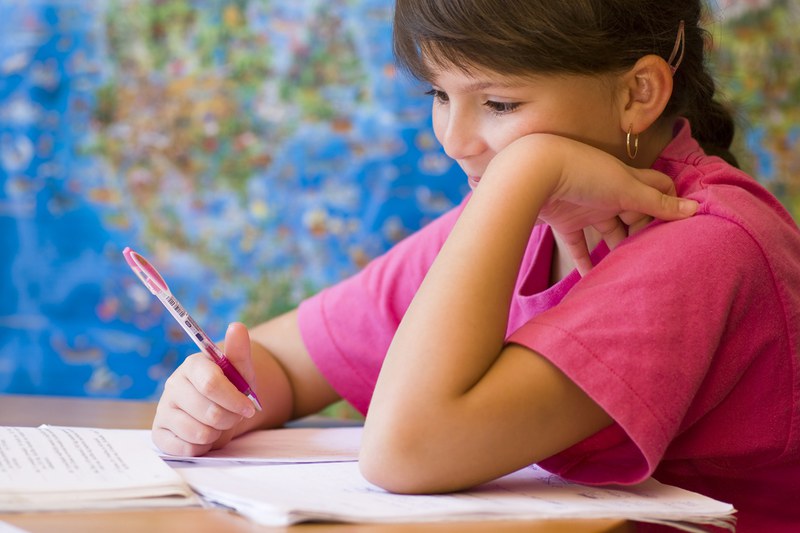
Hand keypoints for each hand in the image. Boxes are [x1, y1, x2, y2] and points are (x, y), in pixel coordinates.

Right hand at [151, 322, 257, 455]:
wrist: (222, 410)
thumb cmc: (232, 388)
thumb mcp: (241, 370)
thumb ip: (239, 350)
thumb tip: (237, 326)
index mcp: (192, 365)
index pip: (211, 383)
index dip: (233, 399)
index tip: (249, 407)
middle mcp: (173, 385)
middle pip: (208, 412)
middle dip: (230, 418)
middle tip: (234, 415)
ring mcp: (163, 410)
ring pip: (198, 433)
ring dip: (217, 433)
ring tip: (219, 424)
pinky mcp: (159, 433)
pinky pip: (186, 449)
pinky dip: (203, 447)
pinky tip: (204, 436)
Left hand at [492, 134, 697, 274]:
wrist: (534, 172)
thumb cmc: (583, 172)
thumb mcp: (626, 188)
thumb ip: (657, 203)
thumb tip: (695, 210)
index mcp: (627, 179)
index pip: (657, 188)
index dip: (668, 205)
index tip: (677, 228)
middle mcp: (609, 192)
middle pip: (633, 215)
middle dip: (644, 233)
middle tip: (656, 257)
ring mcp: (586, 206)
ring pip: (607, 232)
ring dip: (616, 249)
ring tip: (630, 270)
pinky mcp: (564, 221)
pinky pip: (577, 245)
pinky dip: (585, 262)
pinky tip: (592, 279)